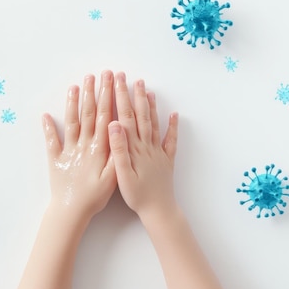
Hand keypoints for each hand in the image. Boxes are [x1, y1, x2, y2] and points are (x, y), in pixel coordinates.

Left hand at [42, 71, 116, 218]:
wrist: (72, 210)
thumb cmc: (95, 196)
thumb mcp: (114, 176)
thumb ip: (117, 152)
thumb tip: (120, 129)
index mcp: (99, 148)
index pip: (106, 117)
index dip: (109, 97)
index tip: (112, 81)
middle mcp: (83, 145)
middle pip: (90, 114)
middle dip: (94, 92)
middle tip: (97, 74)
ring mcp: (68, 150)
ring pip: (72, 121)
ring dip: (74, 102)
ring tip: (76, 85)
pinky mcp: (55, 159)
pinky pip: (51, 141)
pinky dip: (48, 128)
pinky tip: (45, 115)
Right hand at [107, 72, 178, 218]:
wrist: (159, 210)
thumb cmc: (138, 195)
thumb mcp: (122, 174)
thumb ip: (119, 149)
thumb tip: (114, 124)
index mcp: (134, 148)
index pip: (125, 117)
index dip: (120, 98)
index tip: (115, 81)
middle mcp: (147, 145)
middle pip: (139, 115)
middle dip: (132, 95)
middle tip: (127, 77)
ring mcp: (158, 151)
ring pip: (153, 123)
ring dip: (149, 105)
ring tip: (146, 89)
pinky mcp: (166, 159)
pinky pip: (170, 140)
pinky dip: (172, 126)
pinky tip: (174, 114)